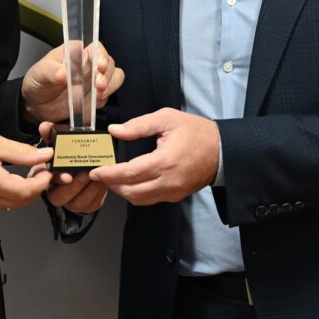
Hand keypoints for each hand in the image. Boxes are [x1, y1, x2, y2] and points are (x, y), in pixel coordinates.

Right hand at [0, 129, 53, 212]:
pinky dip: (16, 193)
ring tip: (32, 171)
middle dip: (38, 186)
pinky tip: (18, 179)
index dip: (41, 182)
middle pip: (23, 201)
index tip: (48, 168)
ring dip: (28, 191)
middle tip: (42, 167)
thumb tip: (45, 155)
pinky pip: (5, 204)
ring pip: (16, 204)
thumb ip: (22, 152)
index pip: (25, 191)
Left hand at [21, 42, 124, 124]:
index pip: (96, 48)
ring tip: (98, 94)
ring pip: (114, 79)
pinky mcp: (94, 97)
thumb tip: (64, 73)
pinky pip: (106, 97)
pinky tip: (93, 103)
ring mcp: (93, 81)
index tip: (99, 66)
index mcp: (76, 52)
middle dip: (107, 75)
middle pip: (109, 64)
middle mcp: (88, 65)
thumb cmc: (38, 81)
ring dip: (110, 86)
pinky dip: (102, 100)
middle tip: (99, 85)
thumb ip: (52, 71)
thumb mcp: (40, 72)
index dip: (102, 56)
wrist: (35, 104)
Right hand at [29, 122, 107, 212]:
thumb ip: (51, 134)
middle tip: (85, 174)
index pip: (46, 181)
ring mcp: (70, 201)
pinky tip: (103, 182)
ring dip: (88, 190)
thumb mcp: (59, 144)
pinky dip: (98, 193)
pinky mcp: (86, 205)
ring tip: (97, 177)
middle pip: (59, 198)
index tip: (67, 176)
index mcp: (45, 177)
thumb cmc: (69, 158)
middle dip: (74, 186)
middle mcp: (55, 192)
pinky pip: (92, 204)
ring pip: (77, 203)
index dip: (57, 179)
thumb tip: (45, 126)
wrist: (84, 169)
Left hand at [89, 108, 218, 205]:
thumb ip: (138, 125)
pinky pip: (150, 199)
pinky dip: (137, 193)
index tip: (95, 170)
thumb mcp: (166, 118)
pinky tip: (131, 181)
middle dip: (112, 184)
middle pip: (131, 191)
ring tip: (113, 178)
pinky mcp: (176, 196)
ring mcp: (173, 192)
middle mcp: (169, 182)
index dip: (108, 174)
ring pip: (139, 199)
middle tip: (101, 174)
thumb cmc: (196, 131)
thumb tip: (114, 130)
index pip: (129, 173)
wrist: (222, 150)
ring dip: (123, 191)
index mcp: (165, 161)